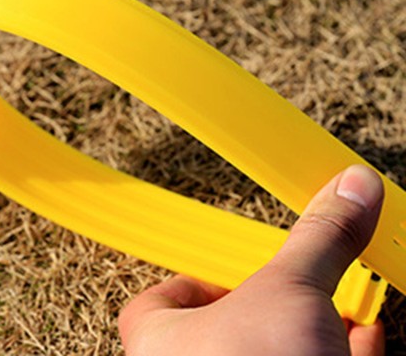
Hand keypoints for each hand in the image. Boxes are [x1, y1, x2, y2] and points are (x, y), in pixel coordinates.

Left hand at [119, 165, 384, 355]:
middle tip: (299, 278)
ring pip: (275, 354)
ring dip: (312, 328)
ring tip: (341, 303)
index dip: (192, 280)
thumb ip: (317, 240)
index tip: (229, 265)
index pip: (156, 302)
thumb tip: (351, 183)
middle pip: (227, 329)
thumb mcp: (289, 295)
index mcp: (164, 343)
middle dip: (275, 302)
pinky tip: (366, 342)